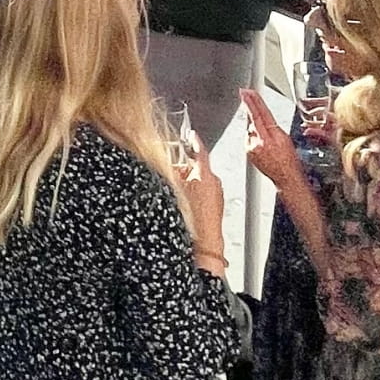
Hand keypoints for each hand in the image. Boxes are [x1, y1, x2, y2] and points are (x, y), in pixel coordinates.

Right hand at [179, 136, 225, 256]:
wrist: (203, 244)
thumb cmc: (191, 219)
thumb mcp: (171, 189)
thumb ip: (168, 173)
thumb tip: (163, 165)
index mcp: (205, 174)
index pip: (200, 150)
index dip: (194, 140)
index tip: (191, 134)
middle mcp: (214, 182)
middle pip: (196, 166)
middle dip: (183, 167)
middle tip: (171, 172)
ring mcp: (217, 194)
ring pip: (199, 179)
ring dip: (188, 181)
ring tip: (176, 191)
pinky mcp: (216, 205)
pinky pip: (203, 191)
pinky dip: (194, 192)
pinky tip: (184, 202)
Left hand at [241, 88, 310, 195]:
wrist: (286, 178)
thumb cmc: (290, 161)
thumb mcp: (286, 139)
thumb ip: (273, 128)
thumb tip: (263, 117)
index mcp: (274, 137)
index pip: (262, 115)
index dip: (254, 102)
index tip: (248, 93)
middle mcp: (261, 142)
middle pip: (253, 118)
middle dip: (248, 105)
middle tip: (244, 93)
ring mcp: (252, 147)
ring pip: (250, 128)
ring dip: (253, 123)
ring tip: (260, 126)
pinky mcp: (248, 152)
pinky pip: (248, 137)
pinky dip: (252, 135)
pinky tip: (259, 139)